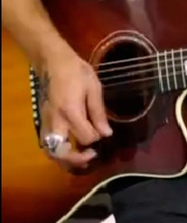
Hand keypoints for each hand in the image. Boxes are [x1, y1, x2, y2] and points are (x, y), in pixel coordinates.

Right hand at [39, 45, 112, 169]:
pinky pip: (47, 142)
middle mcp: (55, 120)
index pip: (85, 136)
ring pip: (49, 150)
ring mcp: (46, 121)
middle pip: (59, 151)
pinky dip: (57, 150)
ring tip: (81, 157)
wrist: (54, 63)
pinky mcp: (42, 121)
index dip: (97, 138)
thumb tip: (106, 133)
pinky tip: (70, 147)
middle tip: (91, 156)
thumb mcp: (94, 89)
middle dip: (75, 159)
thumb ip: (99, 113)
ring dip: (64, 158)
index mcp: (71, 111)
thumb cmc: (77, 72)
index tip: (105, 133)